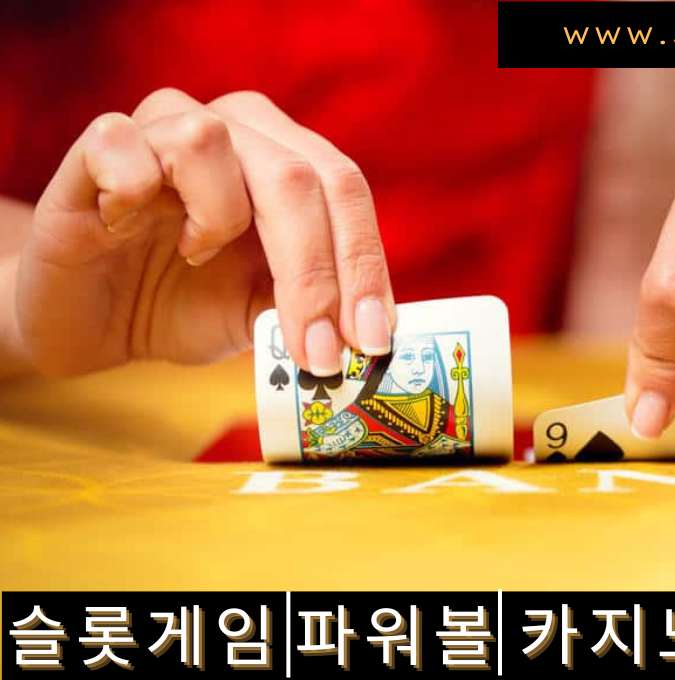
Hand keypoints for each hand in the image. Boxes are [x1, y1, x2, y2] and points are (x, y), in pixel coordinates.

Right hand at [16, 88, 394, 376]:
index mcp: (286, 157)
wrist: (96, 321)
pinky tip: (125, 228)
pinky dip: (132, 195)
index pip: (343, 190)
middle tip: (319, 351)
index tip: (371, 341)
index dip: (363, 266)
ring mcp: (162, 128)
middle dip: (315, 273)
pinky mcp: (95, 147)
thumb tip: (373, 334)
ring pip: (212, 141)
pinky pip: (121, 144)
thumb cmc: (186, 304)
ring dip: (215, 218)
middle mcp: (234, 129)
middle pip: (297, 174)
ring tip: (196, 255)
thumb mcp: (266, 312)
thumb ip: (317, 308)